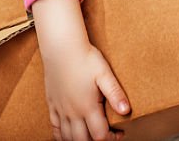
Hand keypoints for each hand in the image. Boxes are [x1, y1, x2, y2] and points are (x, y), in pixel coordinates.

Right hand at [31, 0, 130, 140]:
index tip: (119, 132)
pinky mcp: (52, 104)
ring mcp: (60, 109)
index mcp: (87, 106)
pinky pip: (54, 127)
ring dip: (79, 140)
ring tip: (89, 135)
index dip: (111, 138)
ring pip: (67, 137)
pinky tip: (67, 135)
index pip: (100, 135)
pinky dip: (61, 136)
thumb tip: (126, 110)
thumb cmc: (84, 57)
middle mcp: (72, 112)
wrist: (61, 47)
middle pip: (83, 140)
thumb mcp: (104, 73)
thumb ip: (115, 93)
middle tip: (105, 134)